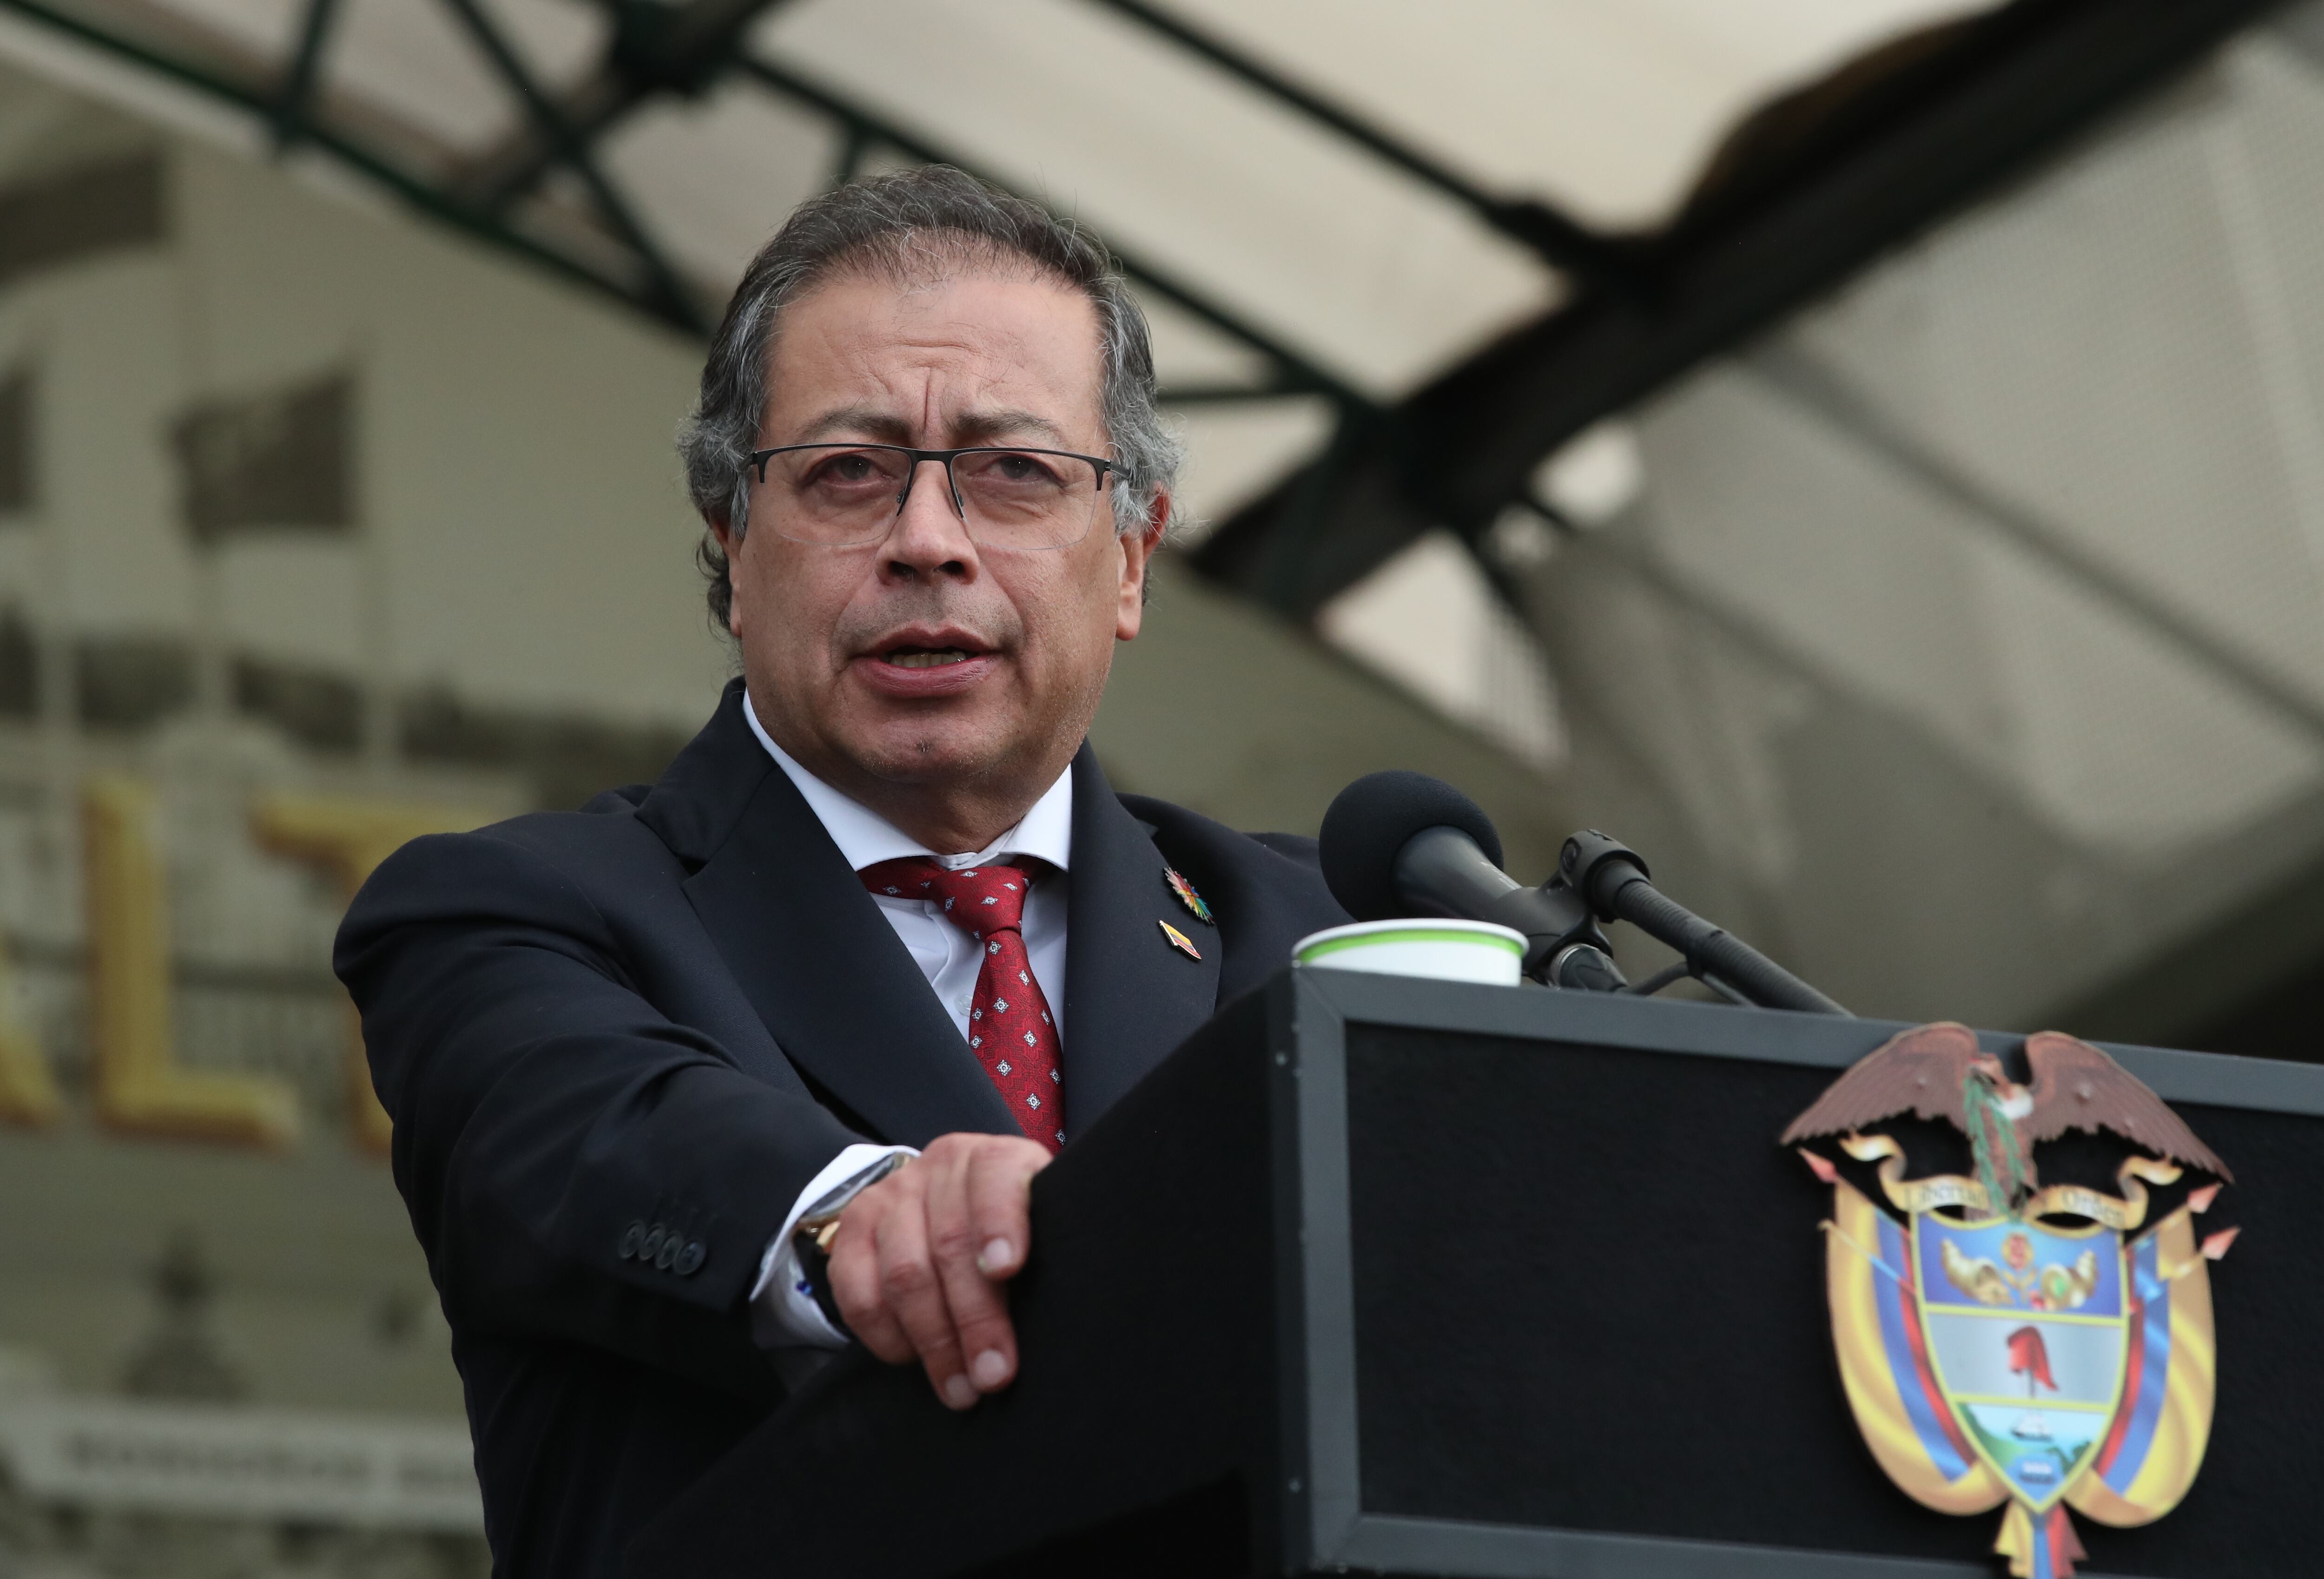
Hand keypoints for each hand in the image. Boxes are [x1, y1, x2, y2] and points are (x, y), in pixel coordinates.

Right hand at [826, 1131, 1051, 1409]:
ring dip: (934, 1342)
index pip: (995, 1178)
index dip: (1000, 1223)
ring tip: (961, 1388)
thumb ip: (1050, 1252)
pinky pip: (859, 1294)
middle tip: (994, 1374)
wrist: (955, 1200)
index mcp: (995, 1159)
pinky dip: (887, 1337)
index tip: (1006, 1268)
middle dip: (974, 1319)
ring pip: (903, 1274)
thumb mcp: (1045, 1225)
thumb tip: (1064, 1320)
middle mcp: (940, 1167)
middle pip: (949, 1244)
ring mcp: (891, 1196)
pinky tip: (915, 1361)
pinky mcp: (854, 1229)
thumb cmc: (1017, 1230)